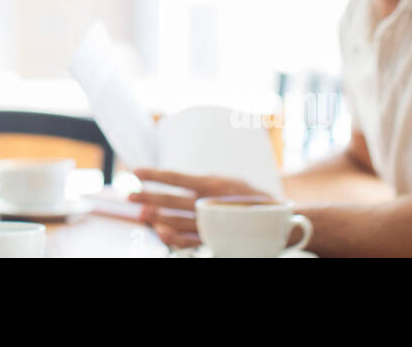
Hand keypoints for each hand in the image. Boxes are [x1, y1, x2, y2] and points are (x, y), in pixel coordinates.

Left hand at [128, 168, 273, 249]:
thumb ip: (204, 182)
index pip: (178, 176)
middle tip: (129, 194)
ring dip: (159, 217)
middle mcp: (212, 203)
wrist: (282, 221)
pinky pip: (193, 240)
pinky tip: (161, 233)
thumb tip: (177, 180)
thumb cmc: (252, 199)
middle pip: (174, 199)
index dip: (156, 174)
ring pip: (180, 221)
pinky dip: (176, 238)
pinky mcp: (219, 239)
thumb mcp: (229, 182)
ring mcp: (215, 223)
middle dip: (150, 195)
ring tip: (141, 213)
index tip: (136, 171)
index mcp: (214, 184)